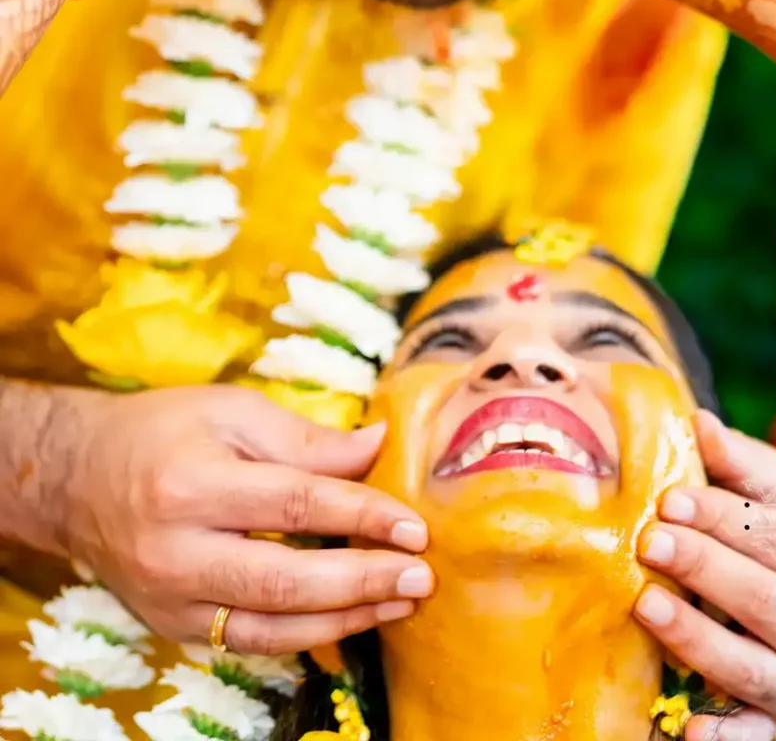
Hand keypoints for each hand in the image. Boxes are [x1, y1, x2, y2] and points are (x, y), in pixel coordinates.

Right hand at [63, 386, 433, 655]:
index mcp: (194, 484)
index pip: (296, 505)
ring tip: (402, 602)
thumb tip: (378, 446)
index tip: (415, 525)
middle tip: (421, 575)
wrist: (76, 480)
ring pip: (271, 626)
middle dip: (363, 581)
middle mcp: (177, 551)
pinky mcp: (172, 628)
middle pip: (286, 579)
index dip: (362, 516)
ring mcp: (171, 600)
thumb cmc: (164, 430)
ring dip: (346, 619)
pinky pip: (249, 642)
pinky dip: (306, 635)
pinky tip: (352, 620)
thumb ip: (306, 438)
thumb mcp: (233, 411)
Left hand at [634, 411, 775, 739]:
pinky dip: (722, 738)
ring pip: (754, 665)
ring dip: (698, 637)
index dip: (725, 517)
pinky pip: (750, 736)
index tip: (669, 497)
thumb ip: (737, 462)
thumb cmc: (770, 538)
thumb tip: (700, 424)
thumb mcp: (766, 495)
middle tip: (650, 541)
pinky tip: (687, 732)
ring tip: (645, 606)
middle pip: (769, 600)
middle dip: (706, 568)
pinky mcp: (772, 723)